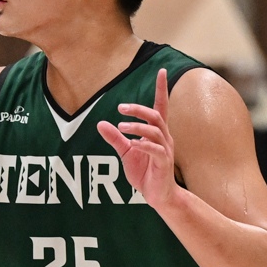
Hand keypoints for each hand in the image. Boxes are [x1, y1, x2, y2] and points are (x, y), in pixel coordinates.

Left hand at [97, 67, 178, 211]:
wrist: (157, 196)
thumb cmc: (144, 173)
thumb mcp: (126, 153)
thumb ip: (116, 139)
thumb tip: (100, 123)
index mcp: (156, 132)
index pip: (161, 106)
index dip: (161, 89)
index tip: (162, 70)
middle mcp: (164, 138)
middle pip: (155, 115)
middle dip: (138, 109)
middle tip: (120, 108)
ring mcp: (165, 150)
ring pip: (155, 131)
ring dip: (137, 127)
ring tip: (121, 127)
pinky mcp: (164, 163)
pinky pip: (156, 150)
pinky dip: (143, 144)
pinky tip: (133, 144)